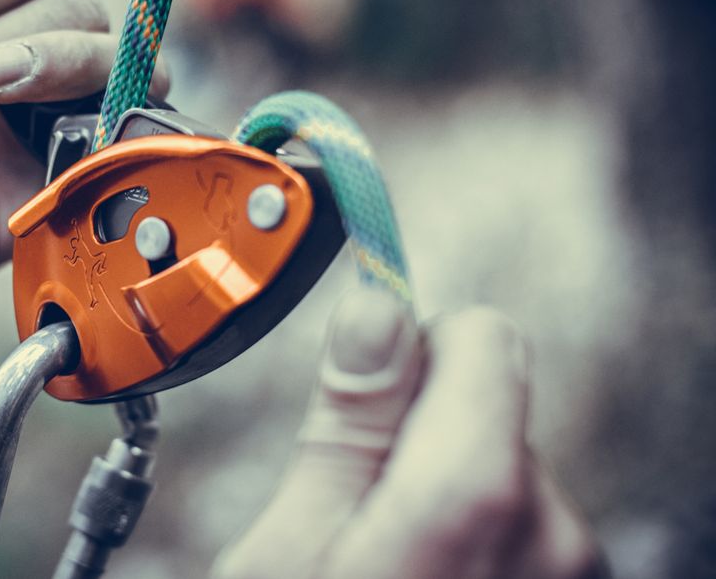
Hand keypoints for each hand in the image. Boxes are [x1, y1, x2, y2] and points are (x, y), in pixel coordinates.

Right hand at [213, 291, 605, 578]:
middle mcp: (553, 527)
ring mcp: (568, 570)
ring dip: (441, 501)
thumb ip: (346, 422)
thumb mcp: (291, 543)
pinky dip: (470, 543)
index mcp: (479, 489)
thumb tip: (375, 308)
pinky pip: (517, 528)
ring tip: (384, 562)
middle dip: (413, 442)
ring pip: (496, 470)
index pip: (479, 335)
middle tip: (351, 517)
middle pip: (481, 406)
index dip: (404, 355)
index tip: (358, 397)